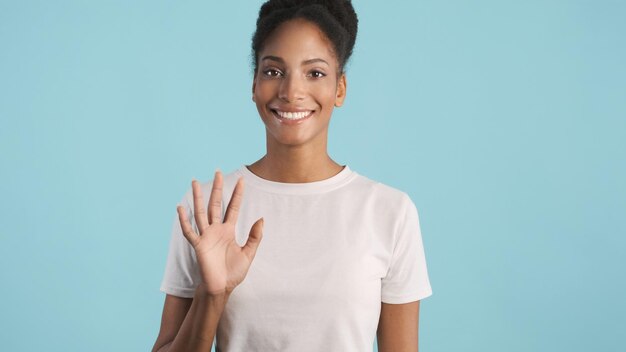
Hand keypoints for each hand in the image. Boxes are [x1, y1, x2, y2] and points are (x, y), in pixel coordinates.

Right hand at [177, 170, 263, 295]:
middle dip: (217, 189)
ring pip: (201, 212)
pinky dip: (184, 220)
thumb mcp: (249, 253)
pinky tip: (180, 208)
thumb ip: (255, 237)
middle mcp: (216, 230)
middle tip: (218, 172)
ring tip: (194, 182)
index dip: (237, 195)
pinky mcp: (198, 245)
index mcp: (228, 230)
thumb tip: (261, 218)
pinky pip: (189, 231)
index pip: (233, 208)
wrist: (221, 288)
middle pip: (216, 204)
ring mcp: (206, 236)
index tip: (242, 180)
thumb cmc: (233, 272)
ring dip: (197, 197)